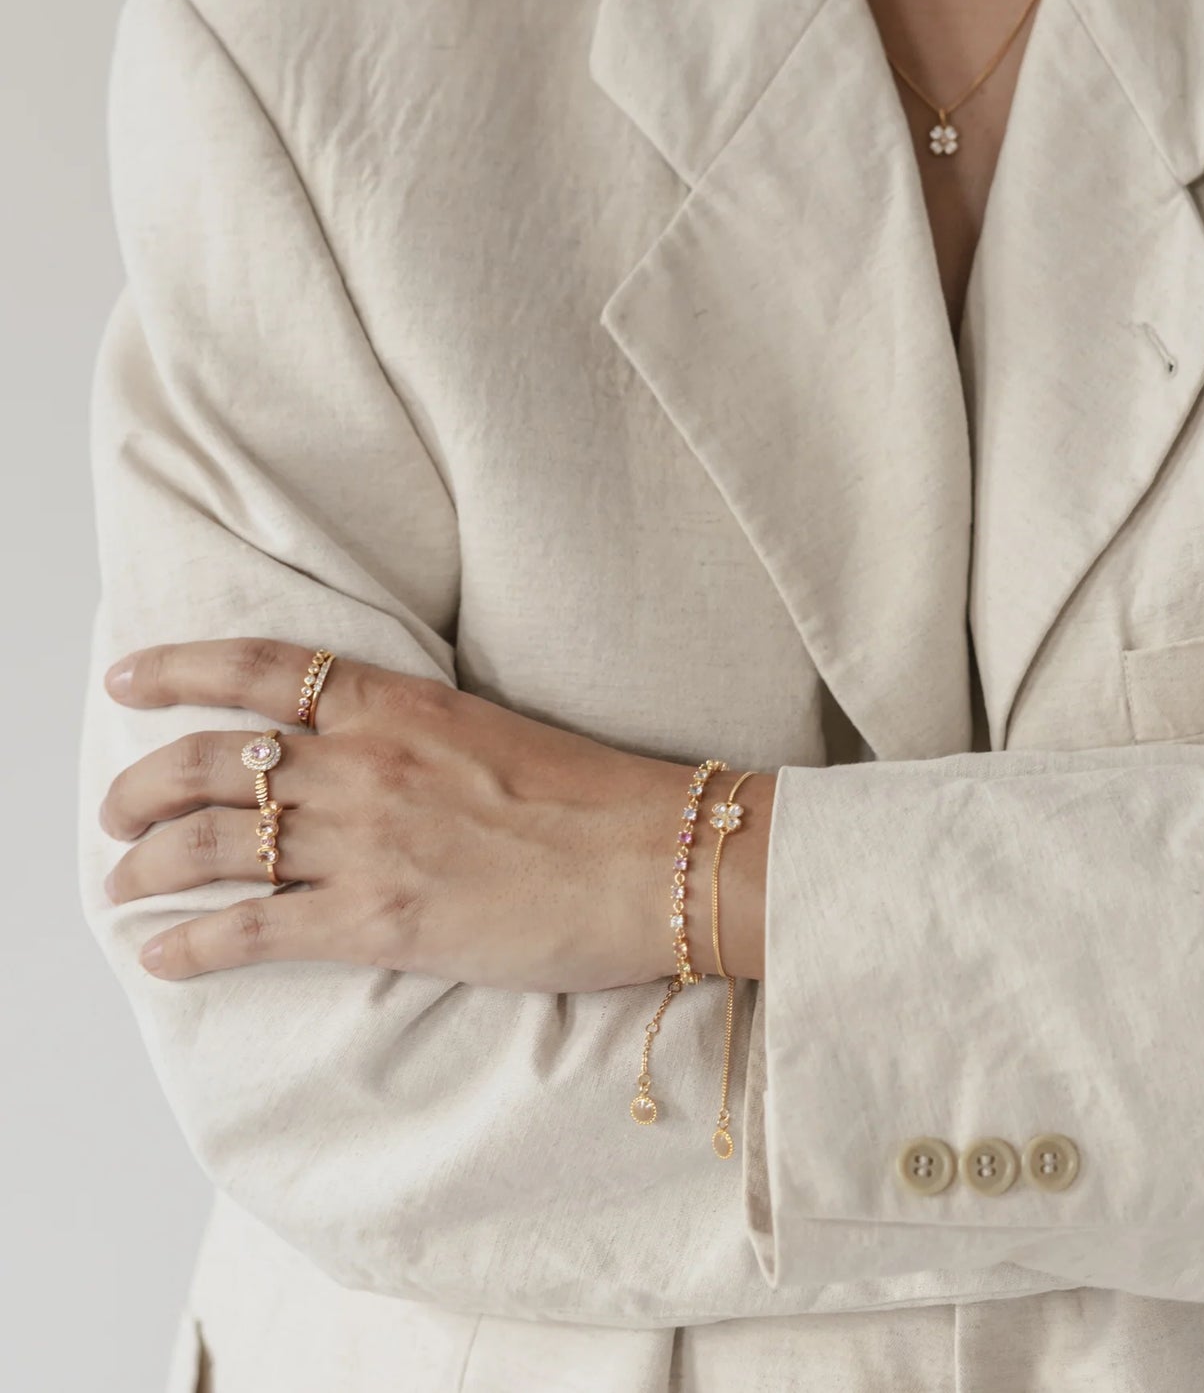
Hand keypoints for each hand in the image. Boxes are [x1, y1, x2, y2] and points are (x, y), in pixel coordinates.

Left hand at [99, 638, 773, 988]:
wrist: (662, 860)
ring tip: (124, 883)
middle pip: (211, 759)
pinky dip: (188, 943)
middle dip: (141, 787)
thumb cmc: (603, 801)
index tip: (128, 680)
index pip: (264, 669)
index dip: (178, 669)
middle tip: (119, 814)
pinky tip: (160, 955)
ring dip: (147, 864)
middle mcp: (368, 762)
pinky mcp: (377, 920)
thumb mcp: (500, 735)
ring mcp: (368, 839)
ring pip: (212, 841)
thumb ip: (422, 739)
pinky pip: (249, 930)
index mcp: (404, 705)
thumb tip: (370, 759)